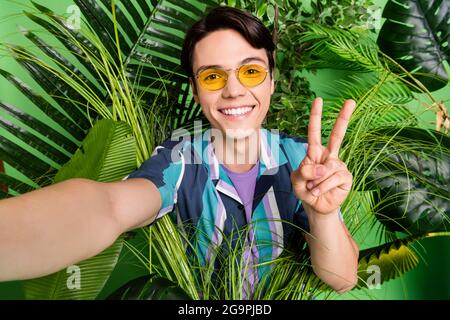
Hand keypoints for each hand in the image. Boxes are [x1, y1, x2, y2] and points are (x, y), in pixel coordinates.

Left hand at [291, 97, 355, 214]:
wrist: (316, 207)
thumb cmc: (305, 190)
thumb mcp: (297, 180)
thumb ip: (305, 171)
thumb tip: (321, 168)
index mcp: (315, 153)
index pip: (315, 132)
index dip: (316, 116)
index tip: (318, 100)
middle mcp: (329, 156)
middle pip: (338, 135)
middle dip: (344, 117)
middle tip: (351, 100)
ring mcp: (339, 166)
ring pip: (328, 168)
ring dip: (316, 181)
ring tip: (312, 188)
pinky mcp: (346, 177)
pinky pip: (334, 178)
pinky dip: (323, 187)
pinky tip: (319, 192)